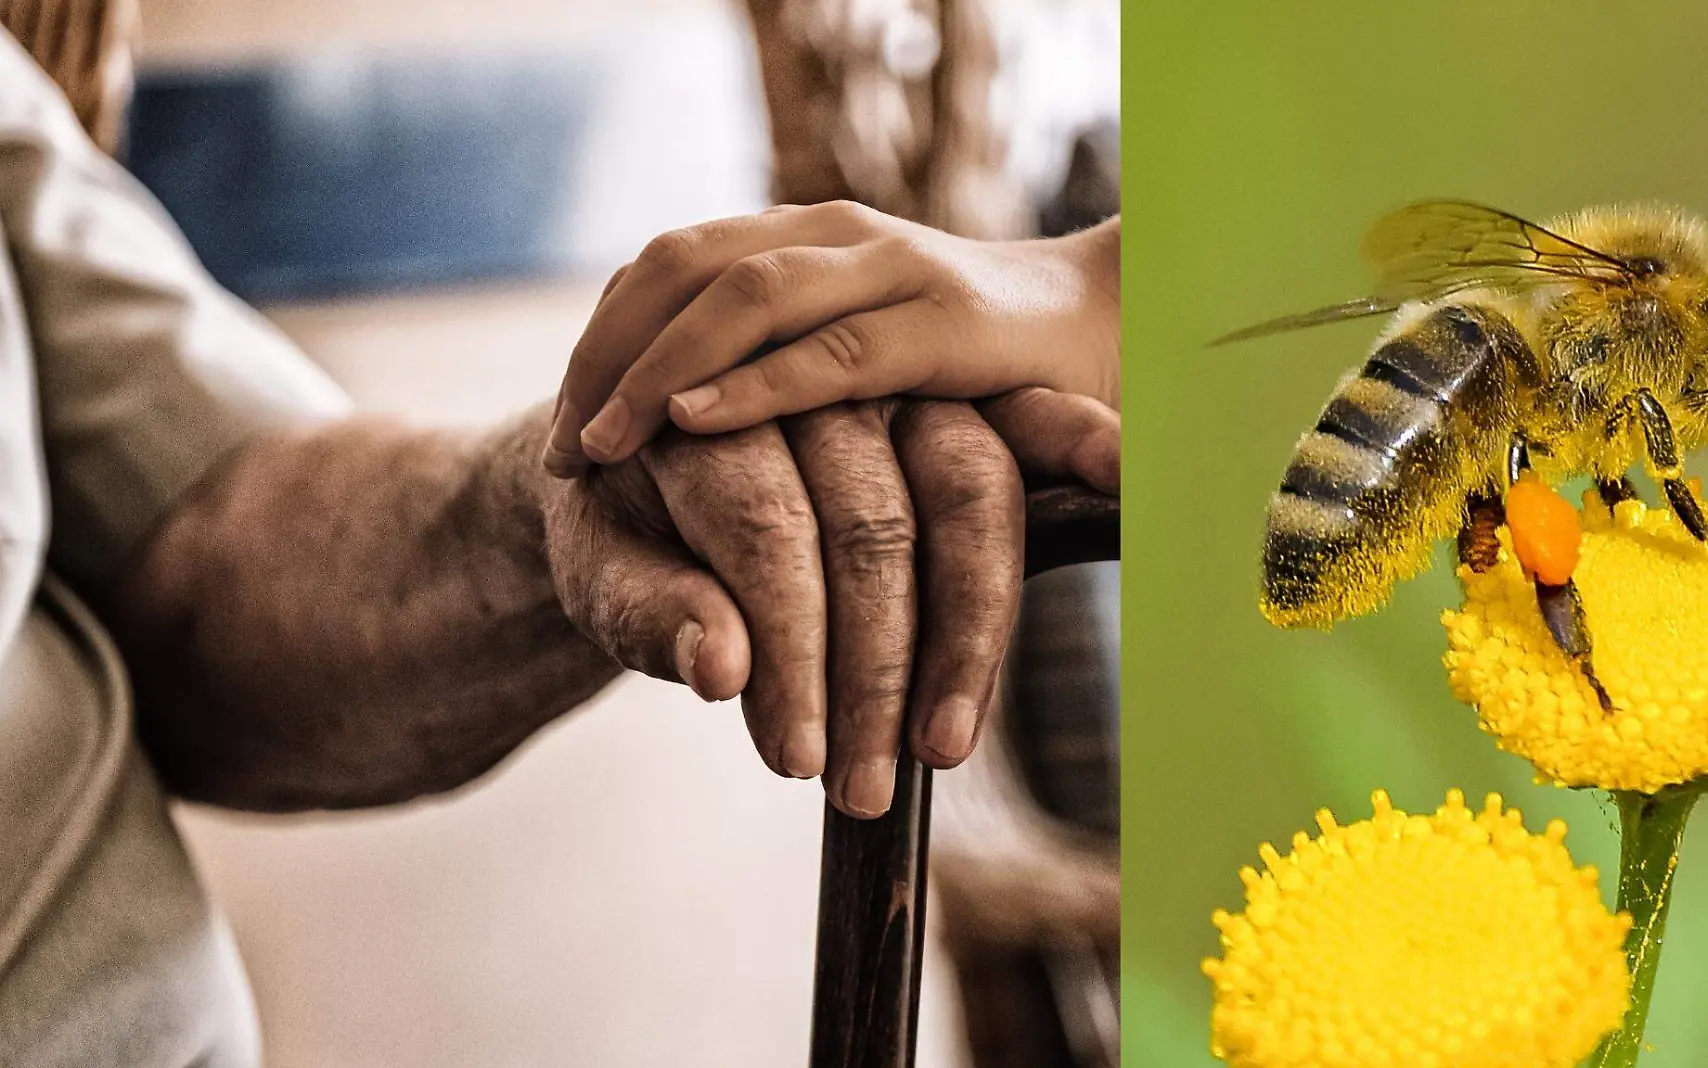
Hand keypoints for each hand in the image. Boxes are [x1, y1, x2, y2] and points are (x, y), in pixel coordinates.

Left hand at [540, 203, 1118, 484]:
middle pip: (684, 266)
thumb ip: (788, 359)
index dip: (605, 336)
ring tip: (603, 443)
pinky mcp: (950, 328)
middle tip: (567, 449)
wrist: (1124, 329)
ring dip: (659, 371)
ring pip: (745, 297)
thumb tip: (679, 417)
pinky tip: (695, 423)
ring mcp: (895, 272)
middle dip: (609, 355)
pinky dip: (757, 385)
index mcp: (808, 238)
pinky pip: (836, 353)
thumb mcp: (866, 349)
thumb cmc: (981, 362)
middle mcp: (840, 236)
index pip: (670, 263)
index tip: (566, 425)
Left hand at [541, 397, 1045, 817]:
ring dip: (969, 631)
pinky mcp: (953, 407)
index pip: (768, 531)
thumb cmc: (627, 529)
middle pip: (874, 523)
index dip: (788, 656)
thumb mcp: (603, 574)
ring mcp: (890, 388)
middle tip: (863, 788)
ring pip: (964, 491)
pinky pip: (1024, 432)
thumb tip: (720, 673)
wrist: (648, 453)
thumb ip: (650, 613)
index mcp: (707, 416)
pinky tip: (1124, 480)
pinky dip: (1077, 451)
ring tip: (946, 747)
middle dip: (874, 671)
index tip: (799, 761)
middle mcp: (808, 385)